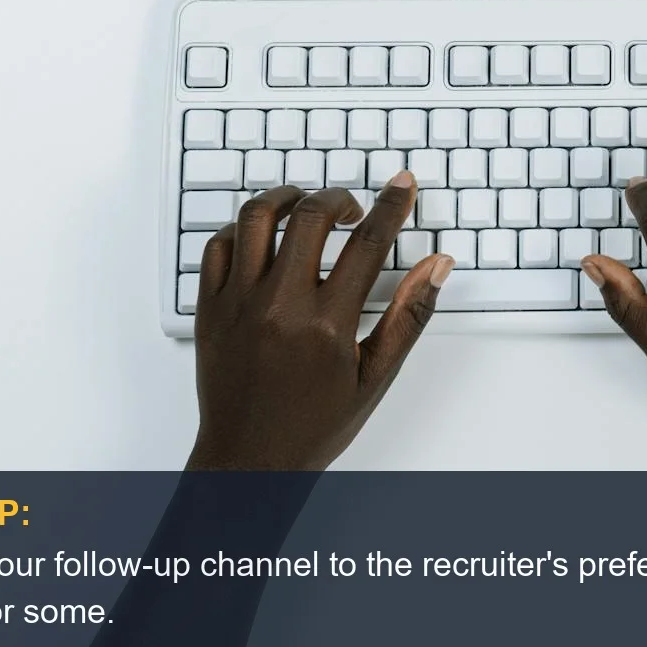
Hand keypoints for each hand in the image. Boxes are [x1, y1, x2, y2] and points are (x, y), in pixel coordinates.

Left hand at [186, 174, 453, 470]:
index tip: (401, 185)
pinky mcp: (210, 309)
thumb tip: (436, 267)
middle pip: (312, 216)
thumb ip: (409, 316)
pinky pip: (219, 246)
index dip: (391, 205)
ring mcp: (238, 304)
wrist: (249, 460)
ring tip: (305, 205)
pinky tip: (264, 237)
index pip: (368, 244)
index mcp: (327, 324)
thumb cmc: (312, 424)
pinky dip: (243, 230)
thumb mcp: (375, 376)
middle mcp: (280, 307)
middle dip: (340, 197)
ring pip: (257, 218)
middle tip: (352, 208)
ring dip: (287, 198)